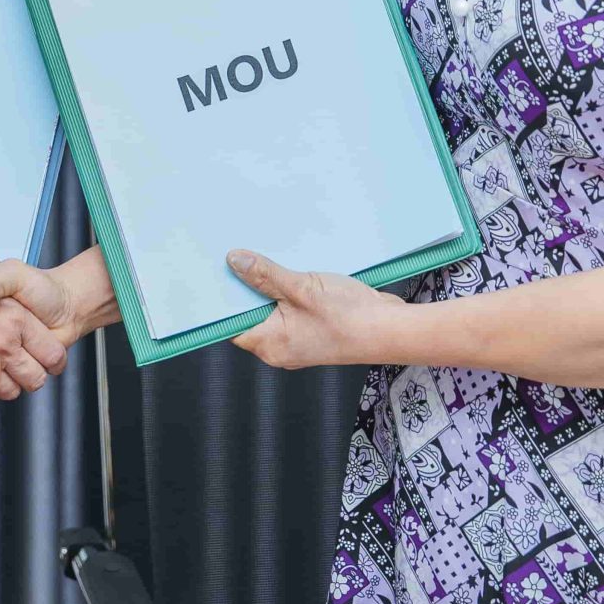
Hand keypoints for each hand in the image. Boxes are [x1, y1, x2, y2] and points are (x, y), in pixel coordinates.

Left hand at [226, 248, 403, 369]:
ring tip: (263, 257)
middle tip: (235, 256)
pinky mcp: (312, 329)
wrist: (391, 329)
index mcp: (270, 345)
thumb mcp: (301, 288)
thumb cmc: (350, 317)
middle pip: (249, 314)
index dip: (220, 299)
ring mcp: (297, 339)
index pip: (229, 325)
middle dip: (244, 286)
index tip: (212, 273)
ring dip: (268, 284)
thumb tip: (235, 261)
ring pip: (271, 308)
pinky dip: (286, 289)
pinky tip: (288, 267)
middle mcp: (279, 347)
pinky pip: (289, 308)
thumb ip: (265, 275)